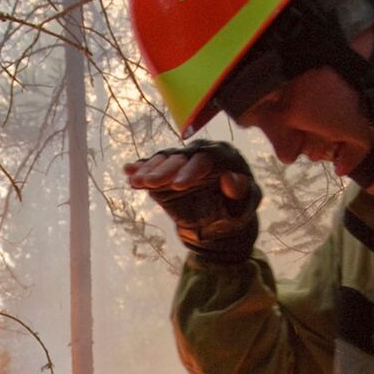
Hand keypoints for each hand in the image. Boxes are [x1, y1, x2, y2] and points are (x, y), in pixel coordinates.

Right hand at [124, 139, 261, 262]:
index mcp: (223, 157)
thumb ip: (241, 192)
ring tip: (136, 180)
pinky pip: (153, 168)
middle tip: (150, 183)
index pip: (206, 158)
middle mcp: (200, 153)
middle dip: (164, 170)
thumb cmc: (236, 209)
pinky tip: (128, 171)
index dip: (191, 170)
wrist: (219, 220)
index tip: (178, 185)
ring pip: (165, 160)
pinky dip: (141, 169)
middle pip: (181, 157)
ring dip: (149, 170)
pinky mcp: (167, 171)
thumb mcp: (245, 205)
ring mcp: (182, 161)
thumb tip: (230, 179)